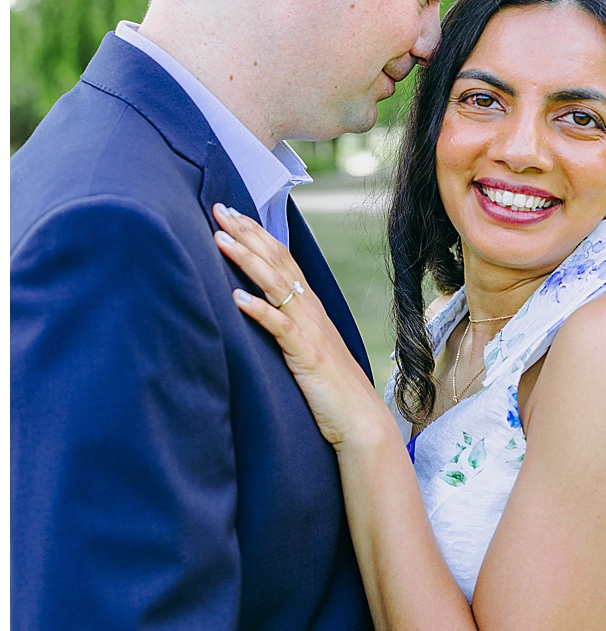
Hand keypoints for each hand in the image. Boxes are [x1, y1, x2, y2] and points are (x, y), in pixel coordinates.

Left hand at [213, 204, 385, 447]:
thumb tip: (263, 311)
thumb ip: (289, 328)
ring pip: (277, 286)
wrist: (361, 421)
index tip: (232, 213)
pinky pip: (280, 328)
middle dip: (248, 234)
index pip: (284, 260)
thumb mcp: (308, 351)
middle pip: (278, 263)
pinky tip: (236, 298)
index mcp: (312, 309)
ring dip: (248, 261)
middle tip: (220, 208)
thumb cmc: (333, 391)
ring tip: (221, 240)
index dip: (258, 234)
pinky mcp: (307, 355)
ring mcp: (311, 332)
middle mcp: (312, 312)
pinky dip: (258, 311)